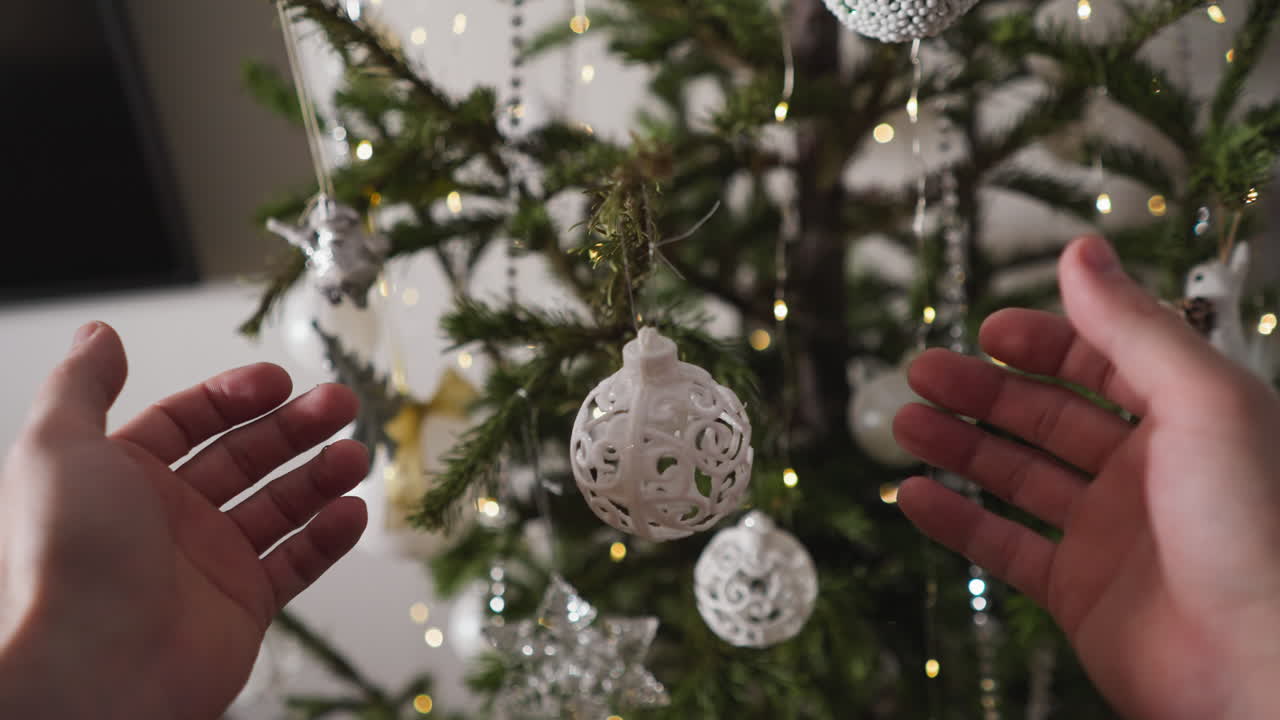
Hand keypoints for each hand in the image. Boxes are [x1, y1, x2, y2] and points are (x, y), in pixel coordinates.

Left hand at [0, 323, 368, 718]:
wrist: (94, 668)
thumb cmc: (69, 556)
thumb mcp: (57, 448)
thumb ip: (81, 385)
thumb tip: (100, 334)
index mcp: (122, 478)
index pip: (189, 421)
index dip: (234, 396)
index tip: (280, 381)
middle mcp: (166, 517)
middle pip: (245, 457)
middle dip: (295, 427)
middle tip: (342, 404)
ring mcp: (208, 563)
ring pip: (279, 506)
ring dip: (321, 477)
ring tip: (355, 457)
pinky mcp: (243, 607)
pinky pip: (296, 564)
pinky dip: (328, 538)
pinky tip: (352, 512)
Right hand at [893, 235, 1279, 719]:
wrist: (1260, 670)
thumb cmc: (1256, 532)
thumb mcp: (1201, 402)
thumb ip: (1132, 326)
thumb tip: (1082, 249)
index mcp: (1188, 420)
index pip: (1103, 362)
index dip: (1045, 340)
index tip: (989, 330)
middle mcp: (1148, 473)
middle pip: (1047, 416)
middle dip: (982, 391)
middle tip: (923, 372)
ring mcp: (1111, 535)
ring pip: (1017, 477)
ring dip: (959, 447)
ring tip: (905, 422)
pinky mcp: (1080, 594)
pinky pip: (1004, 547)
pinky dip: (955, 522)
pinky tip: (914, 496)